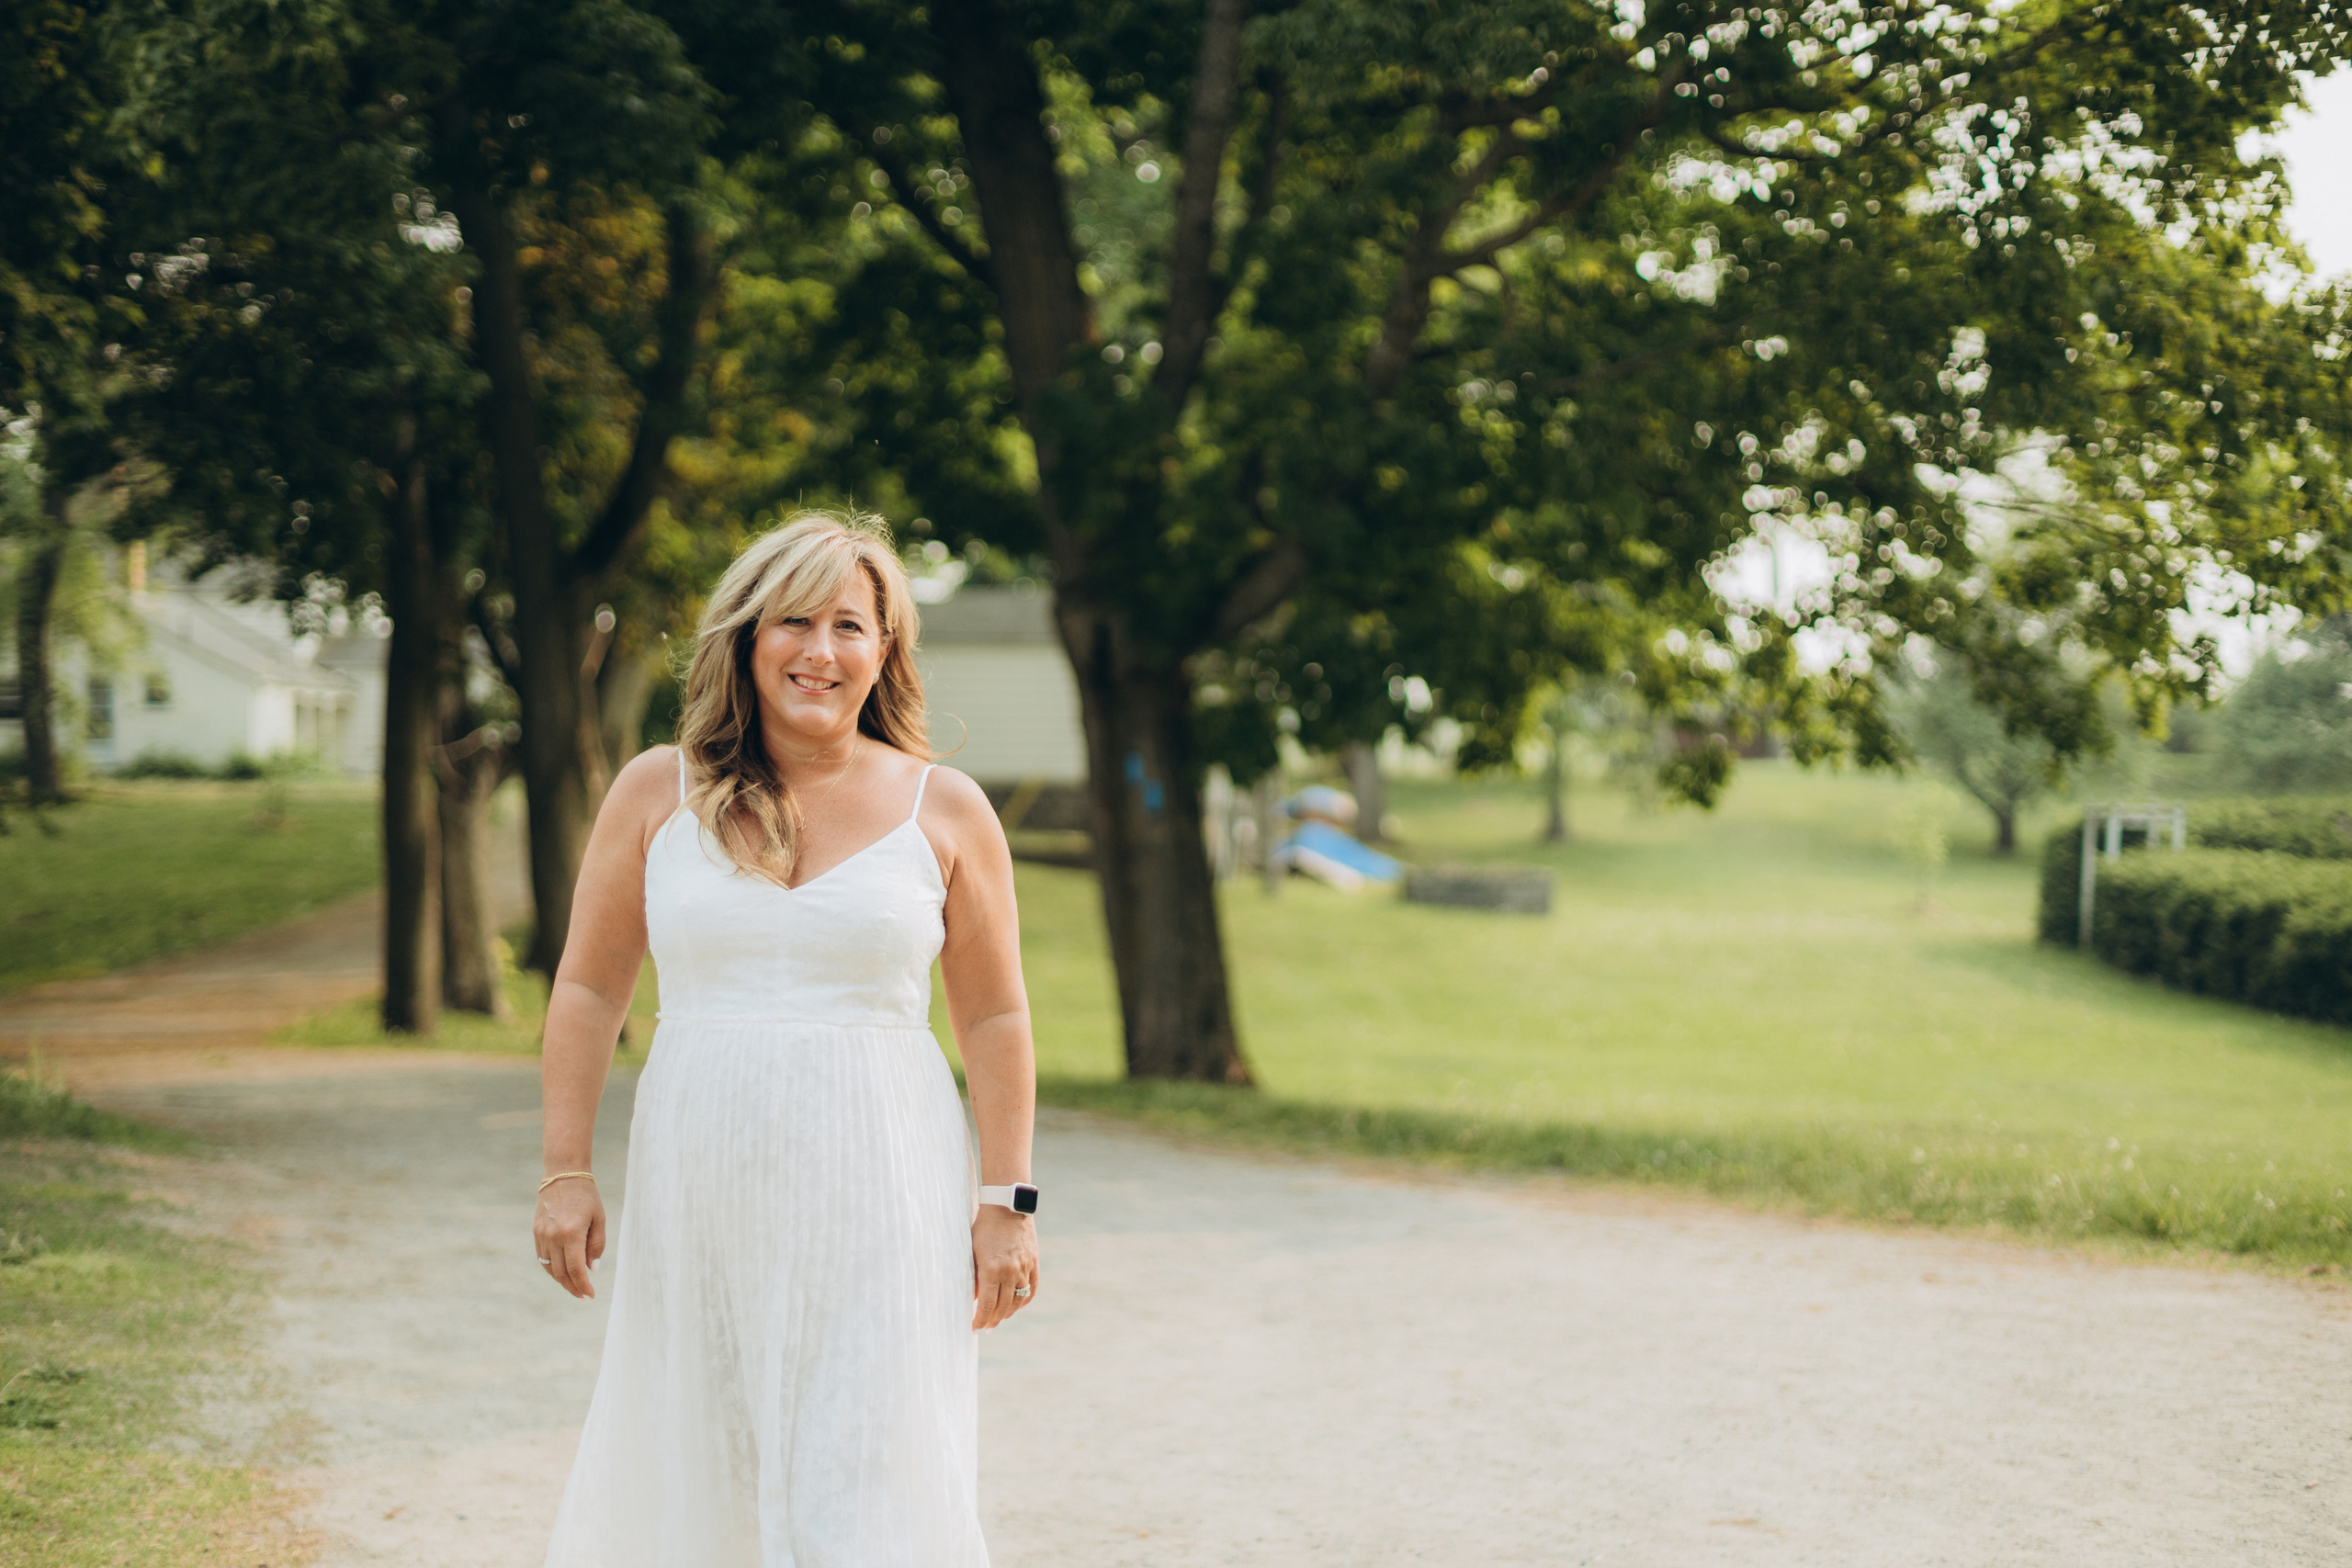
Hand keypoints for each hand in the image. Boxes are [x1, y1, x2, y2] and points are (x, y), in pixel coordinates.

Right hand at [535, 1177, 605, 1298]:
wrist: (563, 1175)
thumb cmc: (586, 1197)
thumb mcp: (599, 1219)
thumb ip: (596, 1246)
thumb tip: (591, 1270)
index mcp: (571, 1233)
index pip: (576, 1269)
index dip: (583, 1286)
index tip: (590, 1296)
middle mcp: (553, 1237)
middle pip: (561, 1273)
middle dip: (573, 1288)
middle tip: (583, 1296)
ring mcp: (542, 1235)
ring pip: (550, 1268)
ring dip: (562, 1280)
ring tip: (575, 1286)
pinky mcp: (536, 1232)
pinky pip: (543, 1258)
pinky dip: (553, 1268)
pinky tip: (563, 1272)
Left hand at [971, 1205, 1037, 1329]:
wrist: (1007, 1206)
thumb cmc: (983, 1228)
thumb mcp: (972, 1251)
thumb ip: (973, 1277)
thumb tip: (974, 1298)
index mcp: (991, 1269)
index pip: (986, 1305)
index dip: (981, 1319)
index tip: (975, 1328)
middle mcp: (1010, 1271)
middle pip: (1003, 1306)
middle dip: (993, 1320)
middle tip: (986, 1327)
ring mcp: (1025, 1267)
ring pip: (1018, 1300)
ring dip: (1008, 1312)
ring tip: (1000, 1318)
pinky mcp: (1034, 1261)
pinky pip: (1032, 1287)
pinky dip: (1025, 1300)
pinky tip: (1017, 1306)